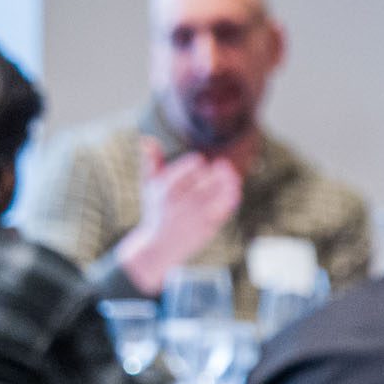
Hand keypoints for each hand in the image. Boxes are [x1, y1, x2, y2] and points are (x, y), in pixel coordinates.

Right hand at [115, 137, 241, 294]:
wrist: (159, 245)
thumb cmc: (155, 210)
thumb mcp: (148, 186)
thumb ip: (150, 161)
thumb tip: (147, 138)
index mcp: (166, 189)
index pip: (187, 169)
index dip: (197, 163)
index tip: (200, 163)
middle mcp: (181, 202)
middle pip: (207, 180)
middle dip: (219, 171)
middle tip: (224, 166)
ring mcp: (195, 216)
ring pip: (218, 194)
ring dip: (230, 183)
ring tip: (233, 177)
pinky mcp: (207, 227)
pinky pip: (224, 210)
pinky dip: (232, 199)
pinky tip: (236, 191)